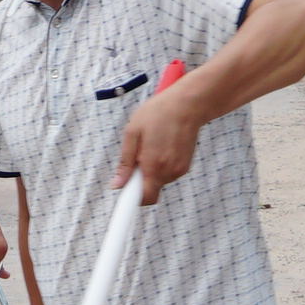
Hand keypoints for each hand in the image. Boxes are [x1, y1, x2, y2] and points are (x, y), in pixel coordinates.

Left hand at [117, 81, 206, 198]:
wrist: (186, 105)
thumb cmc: (157, 114)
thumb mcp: (133, 133)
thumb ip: (125, 162)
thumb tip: (117, 184)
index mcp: (153, 166)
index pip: (145, 198)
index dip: (133, 199)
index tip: (126, 191)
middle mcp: (168, 172)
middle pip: (150, 190)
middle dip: (141, 179)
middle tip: (139, 155)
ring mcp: (179, 170)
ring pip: (159, 181)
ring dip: (152, 171)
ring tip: (153, 146)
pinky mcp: (185, 166)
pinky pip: (168, 174)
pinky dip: (162, 166)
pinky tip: (162, 146)